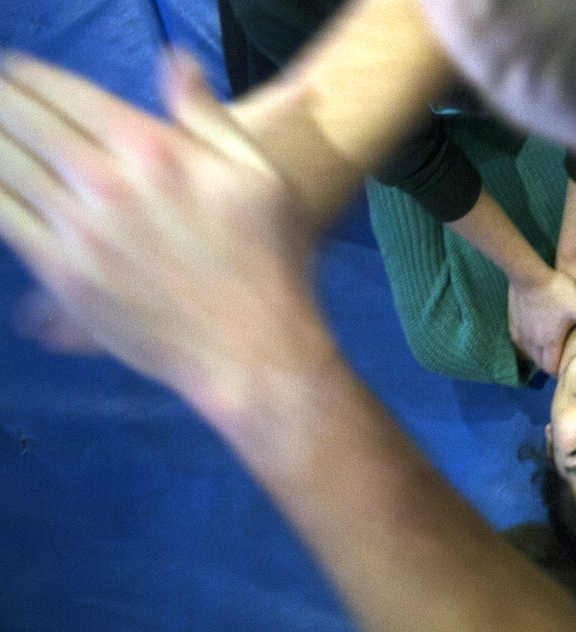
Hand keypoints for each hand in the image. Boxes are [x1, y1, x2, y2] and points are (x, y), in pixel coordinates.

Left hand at [0, 51, 331, 406]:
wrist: (254, 348)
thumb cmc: (269, 259)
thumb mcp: (260, 176)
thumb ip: (208, 115)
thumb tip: (171, 59)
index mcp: (153, 149)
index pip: (63, 92)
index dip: (28, 74)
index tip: (16, 70)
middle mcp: (106, 183)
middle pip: (20, 121)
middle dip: (0, 99)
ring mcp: (78, 233)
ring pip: (2, 167)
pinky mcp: (64, 278)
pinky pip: (5, 221)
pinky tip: (0, 181)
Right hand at [507, 269, 575, 375]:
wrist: (527, 274)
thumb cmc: (555, 290)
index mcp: (550, 342)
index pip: (553, 368)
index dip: (562, 372)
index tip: (571, 369)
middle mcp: (533, 343)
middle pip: (541, 363)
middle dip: (551, 365)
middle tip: (564, 360)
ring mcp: (521, 333)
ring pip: (529, 353)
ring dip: (539, 355)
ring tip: (551, 349)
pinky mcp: (513, 322)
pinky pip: (519, 340)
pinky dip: (527, 343)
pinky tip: (533, 335)